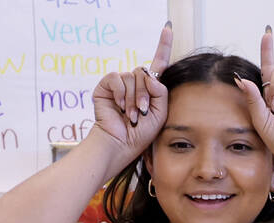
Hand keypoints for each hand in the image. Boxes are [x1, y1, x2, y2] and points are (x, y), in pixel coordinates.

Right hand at [90, 22, 173, 160]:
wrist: (120, 144)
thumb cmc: (139, 134)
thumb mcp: (159, 114)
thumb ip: (160, 93)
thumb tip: (149, 76)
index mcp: (149, 88)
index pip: (158, 63)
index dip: (163, 45)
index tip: (167, 28)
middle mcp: (134, 83)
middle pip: (144, 72)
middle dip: (144, 94)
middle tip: (140, 114)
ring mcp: (119, 84)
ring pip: (131, 77)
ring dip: (133, 99)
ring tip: (129, 116)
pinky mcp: (106, 86)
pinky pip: (116, 78)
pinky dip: (120, 93)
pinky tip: (119, 106)